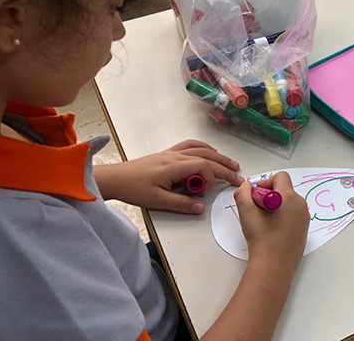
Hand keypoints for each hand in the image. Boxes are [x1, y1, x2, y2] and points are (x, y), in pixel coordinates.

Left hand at [96, 140, 243, 213]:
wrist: (115, 178)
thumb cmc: (134, 189)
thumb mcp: (157, 201)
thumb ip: (181, 204)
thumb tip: (201, 207)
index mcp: (174, 166)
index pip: (203, 166)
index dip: (209, 179)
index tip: (202, 193)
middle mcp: (176, 156)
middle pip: (207, 156)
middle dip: (225, 166)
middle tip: (238, 177)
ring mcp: (172, 153)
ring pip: (201, 149)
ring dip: (218, 156)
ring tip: (230, 164)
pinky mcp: (168, 153)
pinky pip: (191, 145)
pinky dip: (204, 148)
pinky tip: (209, 152)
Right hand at [233, 172, 308, 266]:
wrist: (274, 267)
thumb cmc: (262, 240)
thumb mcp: (247, 214)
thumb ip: (243, 194)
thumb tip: (246, 186)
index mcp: (290, 198)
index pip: (280, 177)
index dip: (266, 182)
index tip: (256, 196)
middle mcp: (301, 205)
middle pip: (285, 189)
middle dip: (269, 194)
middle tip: (257, 210)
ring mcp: (304, 218)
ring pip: (289, 202)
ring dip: (276, 205)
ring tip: (264, 222)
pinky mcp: (304, 229)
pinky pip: (293, 214)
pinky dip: (283, 216)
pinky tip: (272, 230)